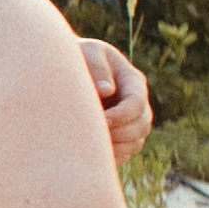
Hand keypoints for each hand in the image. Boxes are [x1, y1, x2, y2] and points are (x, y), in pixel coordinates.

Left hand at [81, 37, 154, 165]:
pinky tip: (89, 150)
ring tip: (90, 142)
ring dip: (116, 147)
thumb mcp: (88, 51)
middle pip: (142, 126)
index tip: (100, 119)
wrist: (66, 72)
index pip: (136, 104)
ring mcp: (130, 121)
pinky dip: (110, 156)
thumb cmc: (78, 57)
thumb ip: (96, 67)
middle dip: (120, 133)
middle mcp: (136, 103)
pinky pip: (123, 154)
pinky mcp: (119, 136)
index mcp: (132, 81)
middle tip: (92, 134)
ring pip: (135, 143)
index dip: (121, 115)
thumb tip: (106, 91)